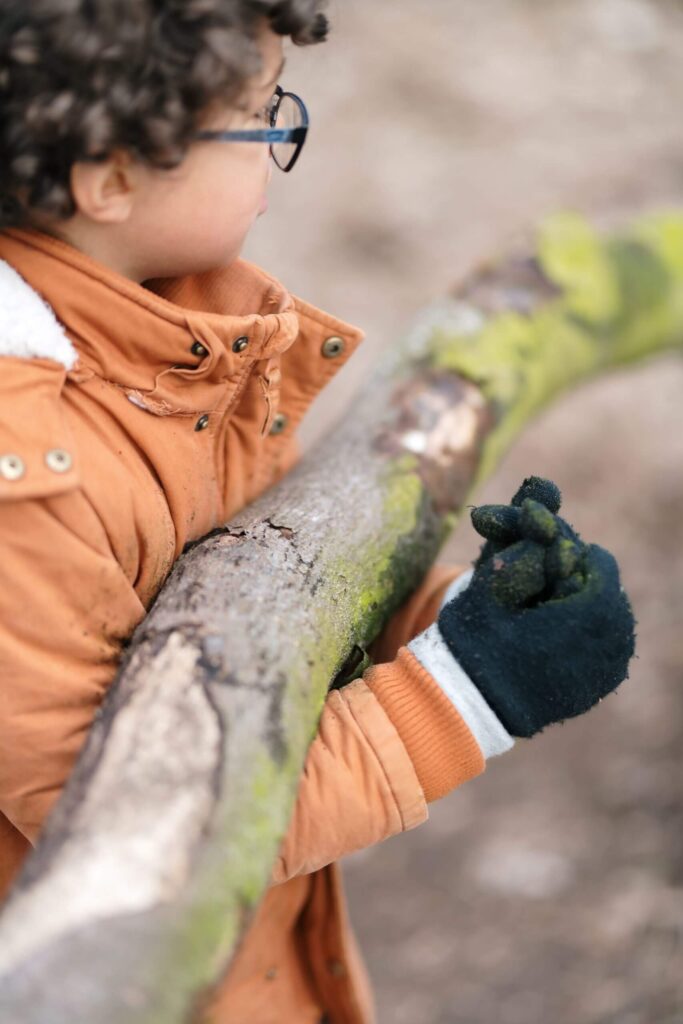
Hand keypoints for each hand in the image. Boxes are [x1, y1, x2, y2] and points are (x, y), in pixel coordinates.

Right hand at [437, 477, 635, 736]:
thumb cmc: (474, 637)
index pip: (594, 563)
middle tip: (537, 583)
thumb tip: (543, 486)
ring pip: (606, 617)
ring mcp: (608, 670)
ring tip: (538, 607)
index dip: (563, 555)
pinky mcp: (598, 687)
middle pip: (602, 589)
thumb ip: (520, 528)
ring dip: (577, 603)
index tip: (535, 561)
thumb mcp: (492, 574)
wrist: (466, 705)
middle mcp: (610, 644)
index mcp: (589, 614)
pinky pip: (602, 645)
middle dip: (573, 580)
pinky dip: (580, 632)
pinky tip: (548, 631)